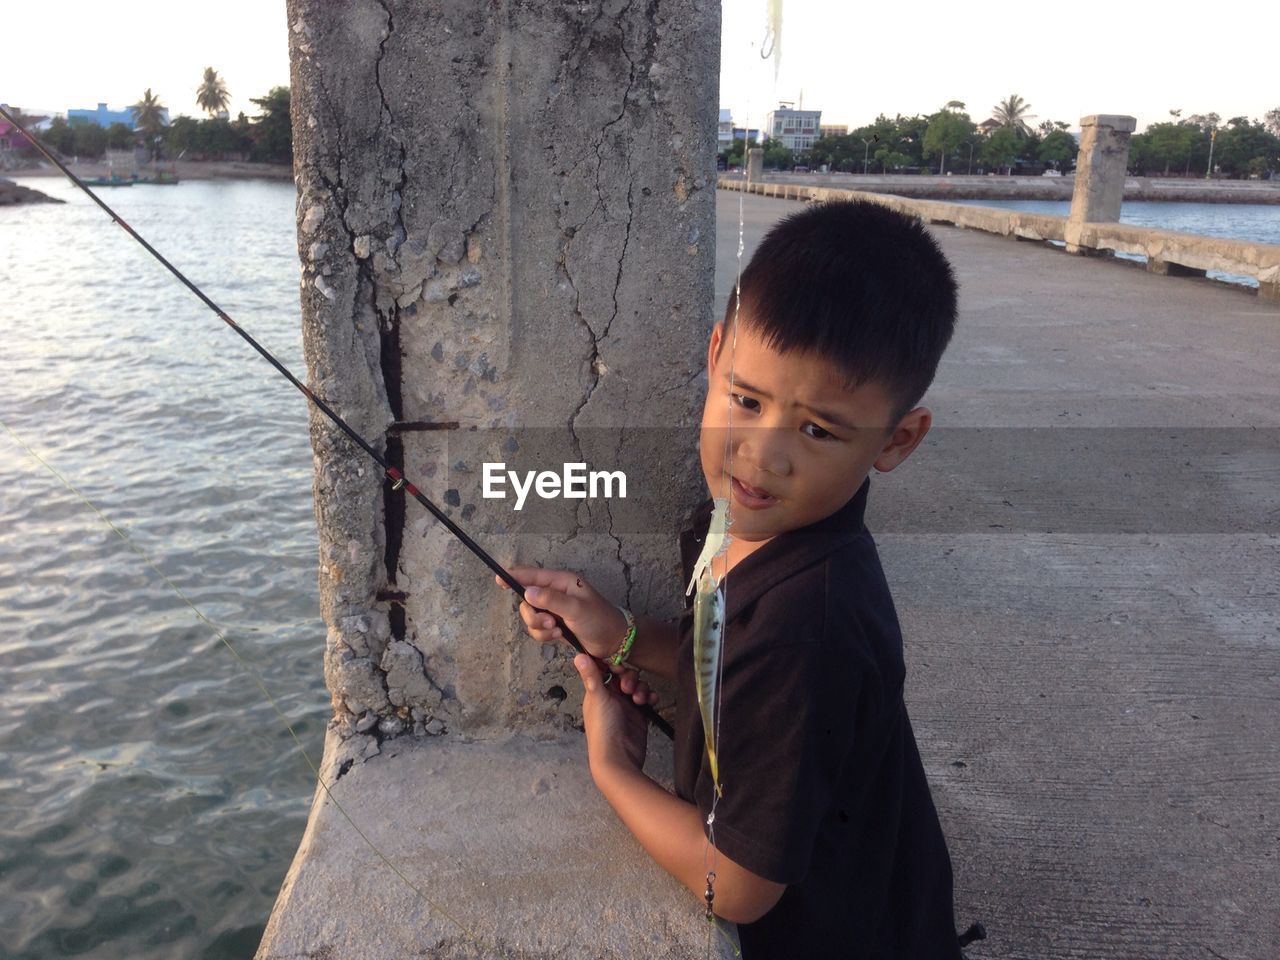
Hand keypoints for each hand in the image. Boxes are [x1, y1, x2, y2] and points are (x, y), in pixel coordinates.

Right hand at [496, 566, 627, 660]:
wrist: (613, 642)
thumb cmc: (600, 620)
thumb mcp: (576, 609)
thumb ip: (551, 600)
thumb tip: (527, 592)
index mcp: (562, 582)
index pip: (533, 575)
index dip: (514, 576)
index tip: (498, 578)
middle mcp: (556, 593)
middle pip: (527, 600)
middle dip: (534, 615)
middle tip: (549, 623)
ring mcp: (554, 609)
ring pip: (531, 617)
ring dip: (539, 627)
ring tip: (557, 631)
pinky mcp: (554, 624)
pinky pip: (537, 629)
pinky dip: (544, 635)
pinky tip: (558, 637)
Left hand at [573, 655, 654, 774]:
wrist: (618, 757)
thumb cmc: (603, 729)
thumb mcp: (597, 697)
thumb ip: (591, 675)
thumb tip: (577, 654)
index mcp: (597, 691)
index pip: (607, 669)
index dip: (615, 665)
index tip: (620, 666)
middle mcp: (611, 697)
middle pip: (625, 676)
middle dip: (631, 679)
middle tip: (629, 689)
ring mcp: (626, 706)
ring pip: (637, 686)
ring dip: (642, 688)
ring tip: (640, 700)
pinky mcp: (639, 715)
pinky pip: (647, 699)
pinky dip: (651, 697)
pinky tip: (652, 702)